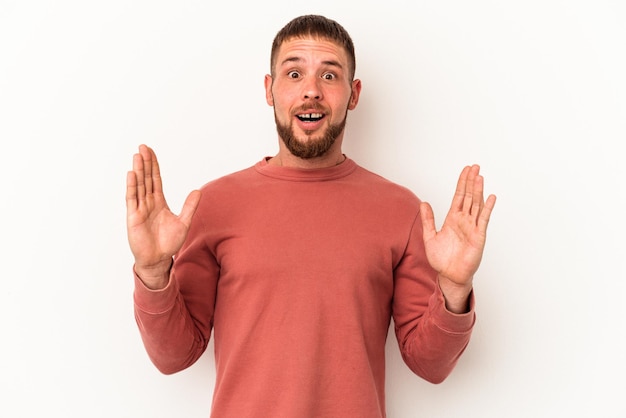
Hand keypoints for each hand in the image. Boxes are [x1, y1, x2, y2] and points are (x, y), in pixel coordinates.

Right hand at [126, 144, 200, 288]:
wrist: (158, 259)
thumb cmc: (169, 243)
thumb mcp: (183, 222)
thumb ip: (189, 206)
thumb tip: (197, 191)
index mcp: (159, 202)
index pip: (155, 180)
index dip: (154, 166)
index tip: (151, 152)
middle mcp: (148, 203)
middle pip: (146, 178)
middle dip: (145, 163)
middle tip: (143, 147)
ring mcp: (140, 209)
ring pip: (139, 185)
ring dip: (138, 171)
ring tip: (137, 156)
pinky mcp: (134, 217)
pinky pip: (132, 198)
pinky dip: (132, 186)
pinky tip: (132, 174)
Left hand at [420, 165, 495, 311]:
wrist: (449, 275)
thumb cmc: (441, 259)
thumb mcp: (430, 237)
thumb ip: (428, 220)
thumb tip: (424, 203)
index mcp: (453, 219)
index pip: (459, 196)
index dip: (462, 183)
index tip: (465, 170)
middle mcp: (464, 221)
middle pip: (469, 196)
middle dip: (471, 181)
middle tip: (475, 166)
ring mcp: (472, 227)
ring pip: (476, 205)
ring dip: (478, 191)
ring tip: (480, 177)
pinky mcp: (478, 236)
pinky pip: (483, 220)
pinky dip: (487, 208)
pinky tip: (490, 197)